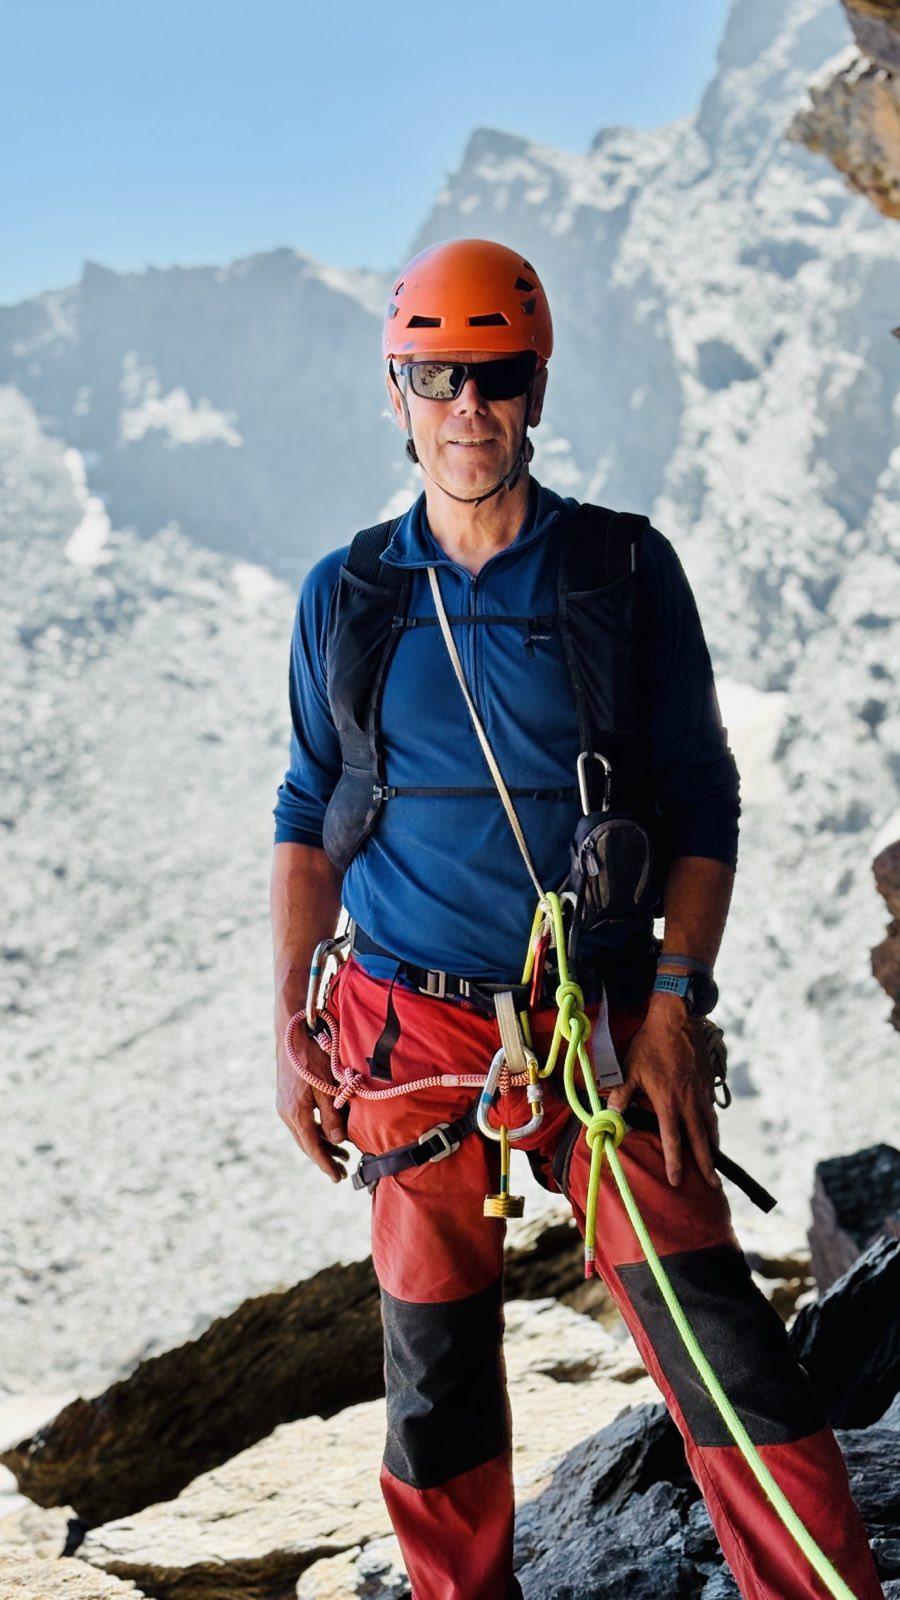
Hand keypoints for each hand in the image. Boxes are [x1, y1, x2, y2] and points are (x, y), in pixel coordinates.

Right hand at [274, 1005, 349, 1182]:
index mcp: (296, 1113)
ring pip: (303, 1132)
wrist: (291, 1030)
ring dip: (320, 1144)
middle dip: (324, 1158)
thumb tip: (339, 1142)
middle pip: (306, 1143)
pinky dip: (315, 1129)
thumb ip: (333, 1117)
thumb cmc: (313, 1056)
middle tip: (341, 1170)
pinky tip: (326, 1130)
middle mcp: (286, 1112)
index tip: (337, 1178)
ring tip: (339, 1154)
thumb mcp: (328, 1087)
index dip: (326, 1164)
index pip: (313, 1147)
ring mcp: (284, 1104)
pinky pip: (301, 1121)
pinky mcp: (286, 1096)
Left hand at [605, 996, 721, 1189]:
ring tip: (715, 1165)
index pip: (673, 1139)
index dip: (675, 1162)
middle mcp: (689, 1101)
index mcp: (669, 1101)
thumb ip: (622, 1094)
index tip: (676, 1181)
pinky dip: (713, 1127)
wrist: (676, 1019)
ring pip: (711, 1127)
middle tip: (713, 1186)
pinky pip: (712, 1111)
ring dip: (713, 1148)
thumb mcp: (630, 1068)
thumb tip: (610, 1114)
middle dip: (706, 1165)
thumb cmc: (650, 1043)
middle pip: (700, 1141)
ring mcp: (701, 1093)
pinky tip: (712, 1133)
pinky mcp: (707, 1084)